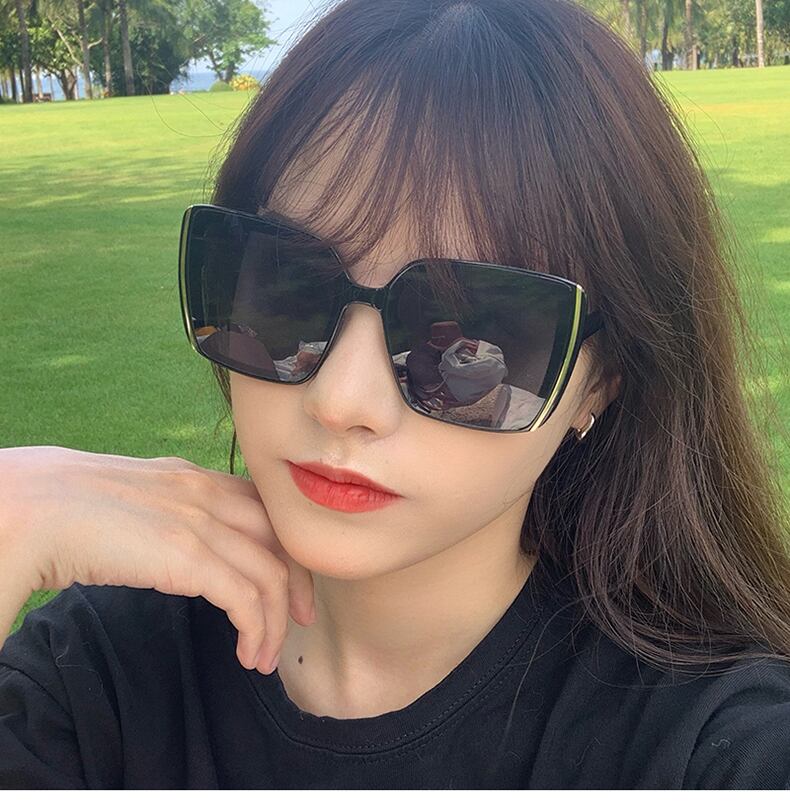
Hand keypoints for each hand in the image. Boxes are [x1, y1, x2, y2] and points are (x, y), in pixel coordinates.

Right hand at [0, 446, 314, 674]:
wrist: (30, 508)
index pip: (265, 509)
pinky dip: (258, 630)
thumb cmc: (67, 508)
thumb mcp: (136, 500)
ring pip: (272, 573)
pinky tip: (247, 653)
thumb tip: (178, 545)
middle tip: (301, 618)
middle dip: (299, 582)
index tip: (291, 582)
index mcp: (195, 477)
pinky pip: (247, 599)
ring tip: (264, 657)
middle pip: (282, 537)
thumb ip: (169, 512)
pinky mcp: (188, 556)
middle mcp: (207, 493)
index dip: (286, 547)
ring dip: (277, 621)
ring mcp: (200, 521)